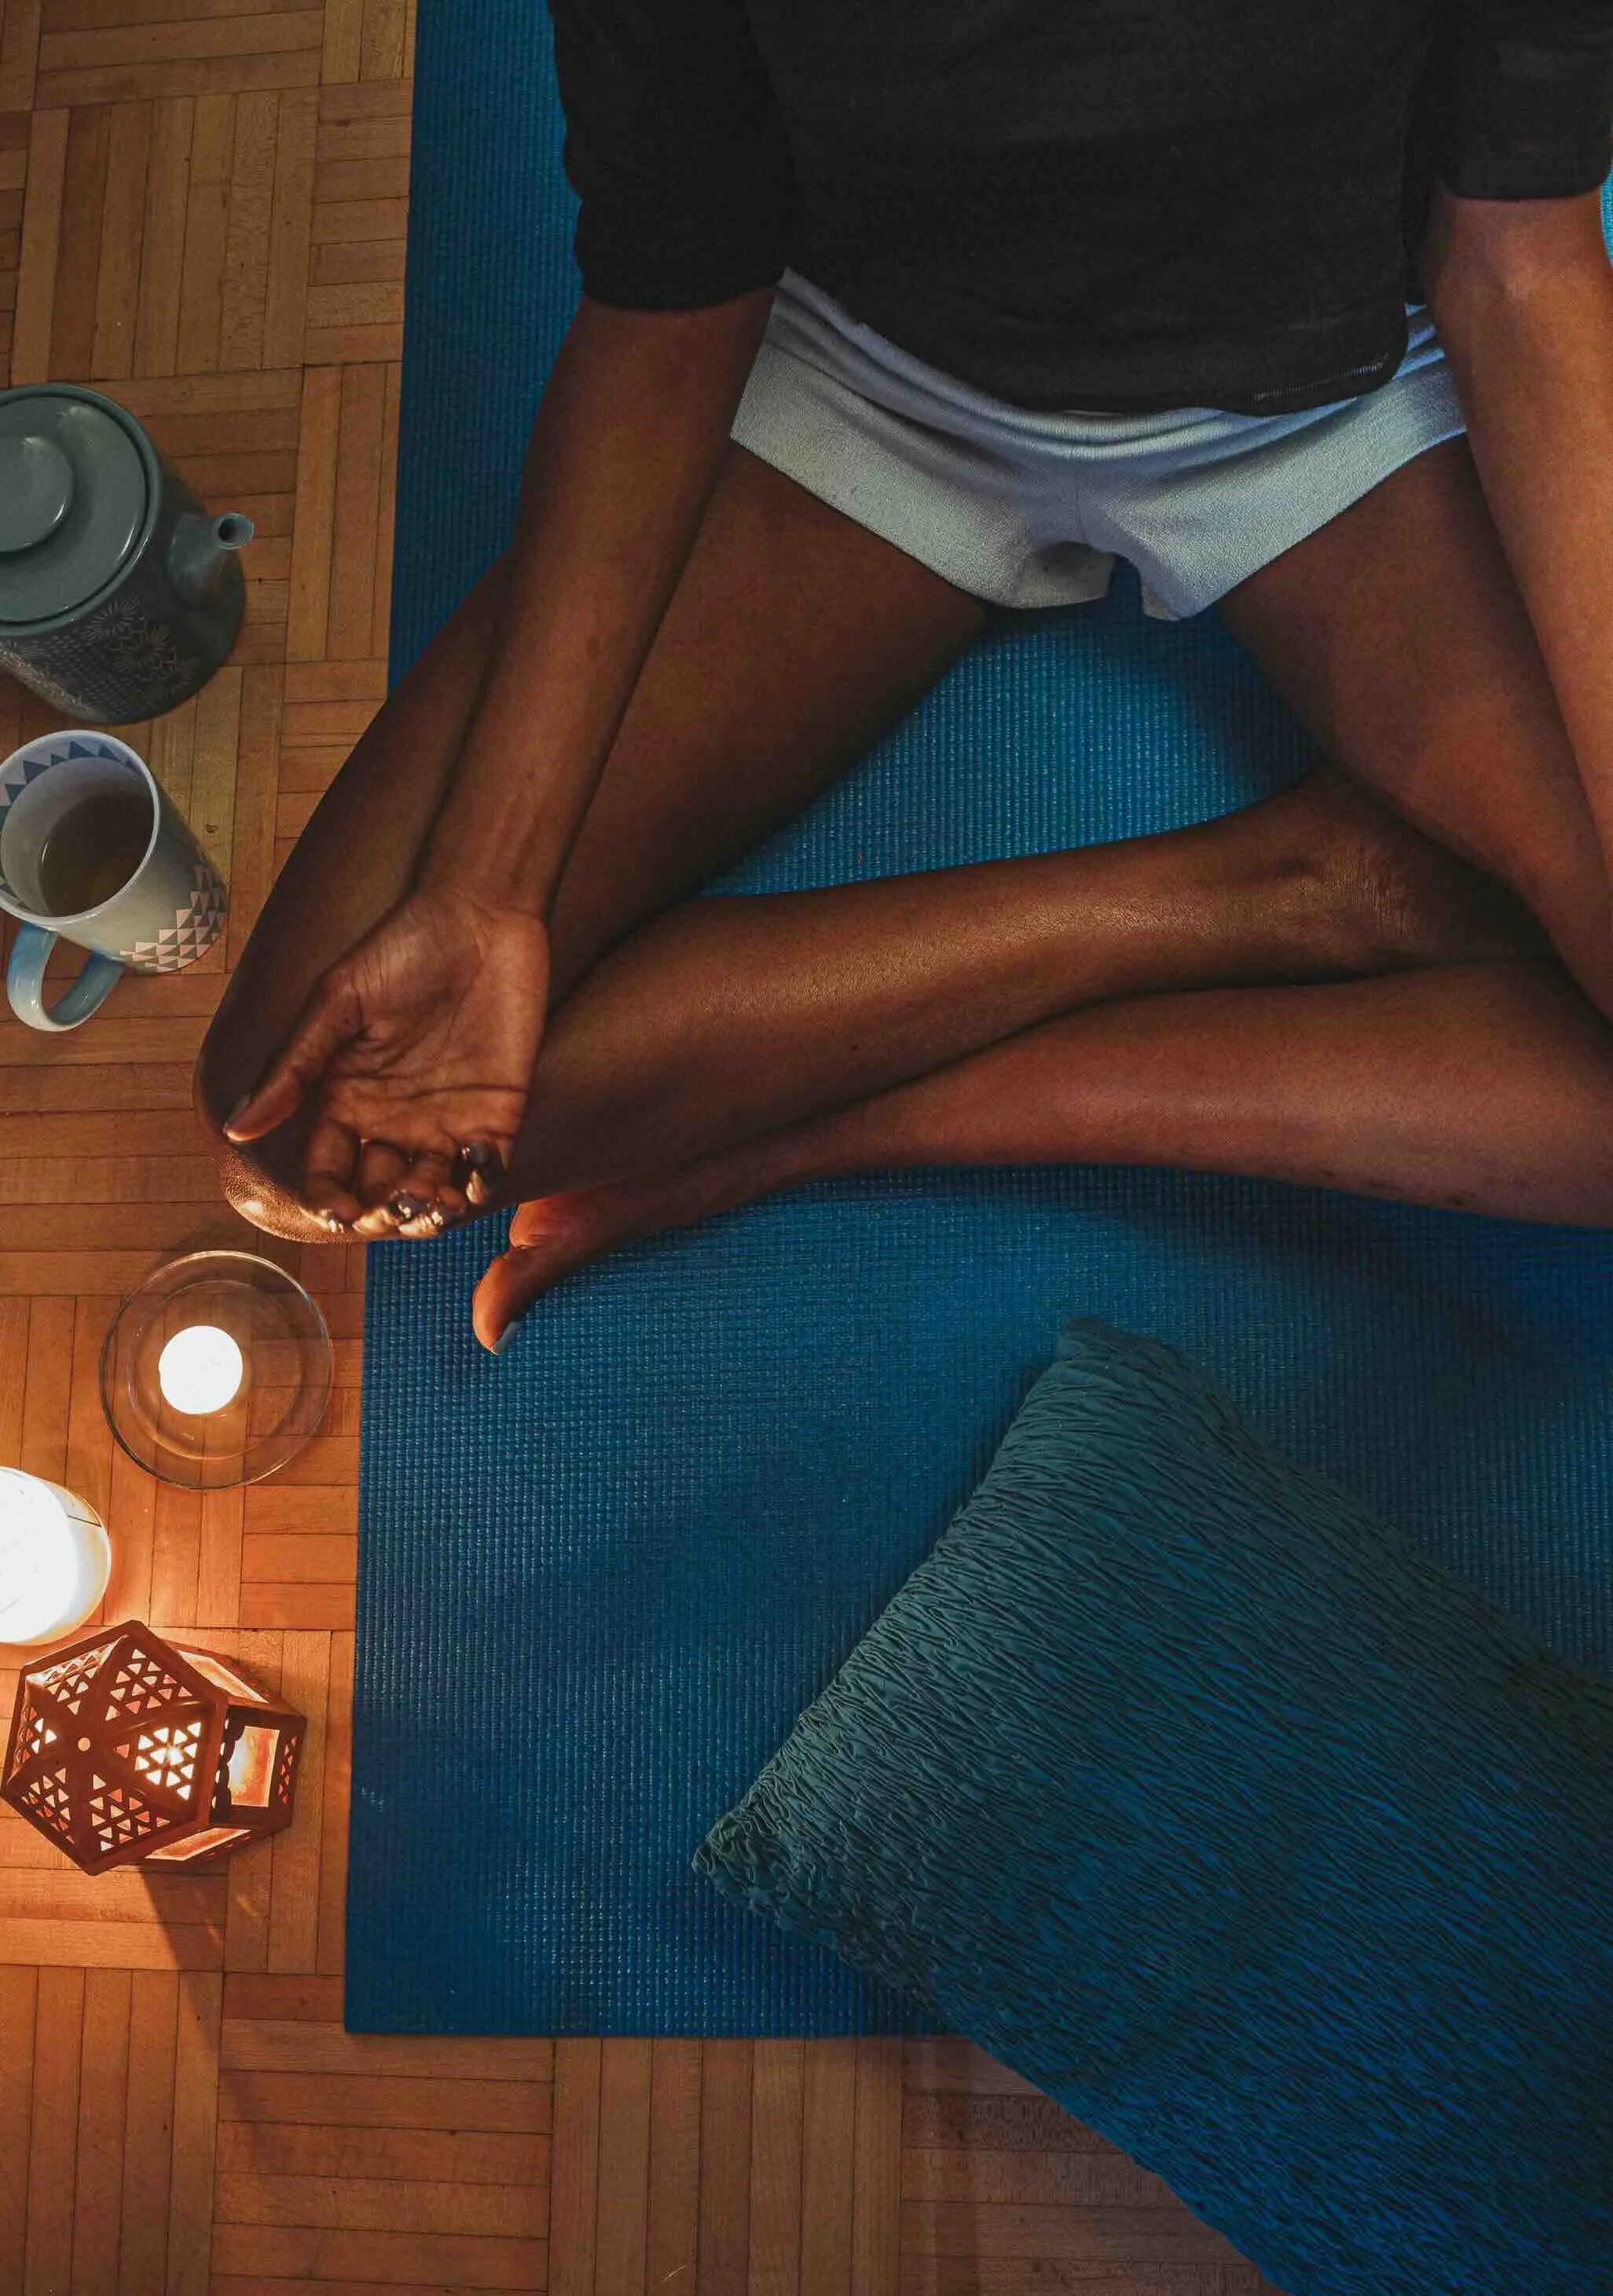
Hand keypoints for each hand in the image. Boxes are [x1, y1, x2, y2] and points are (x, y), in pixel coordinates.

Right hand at [224, 885, 548, 1234]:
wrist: (479, 918)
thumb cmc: (399, 952)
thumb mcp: (336, 1006)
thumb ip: (294, 1069)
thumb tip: (237, 1130)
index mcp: (344, 1101)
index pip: (329, 1172)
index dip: (330, 1201)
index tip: (339, 1212)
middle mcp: (392, 1122)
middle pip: (380, 1194)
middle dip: (384, 1213)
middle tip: (393, 1204)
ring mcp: (445, 1121)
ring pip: (432, 1193)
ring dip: (431, 1209)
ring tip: (432, 1197)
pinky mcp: (497, 1114)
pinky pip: (487, 1169)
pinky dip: (482, 1183)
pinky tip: (474, 1169)